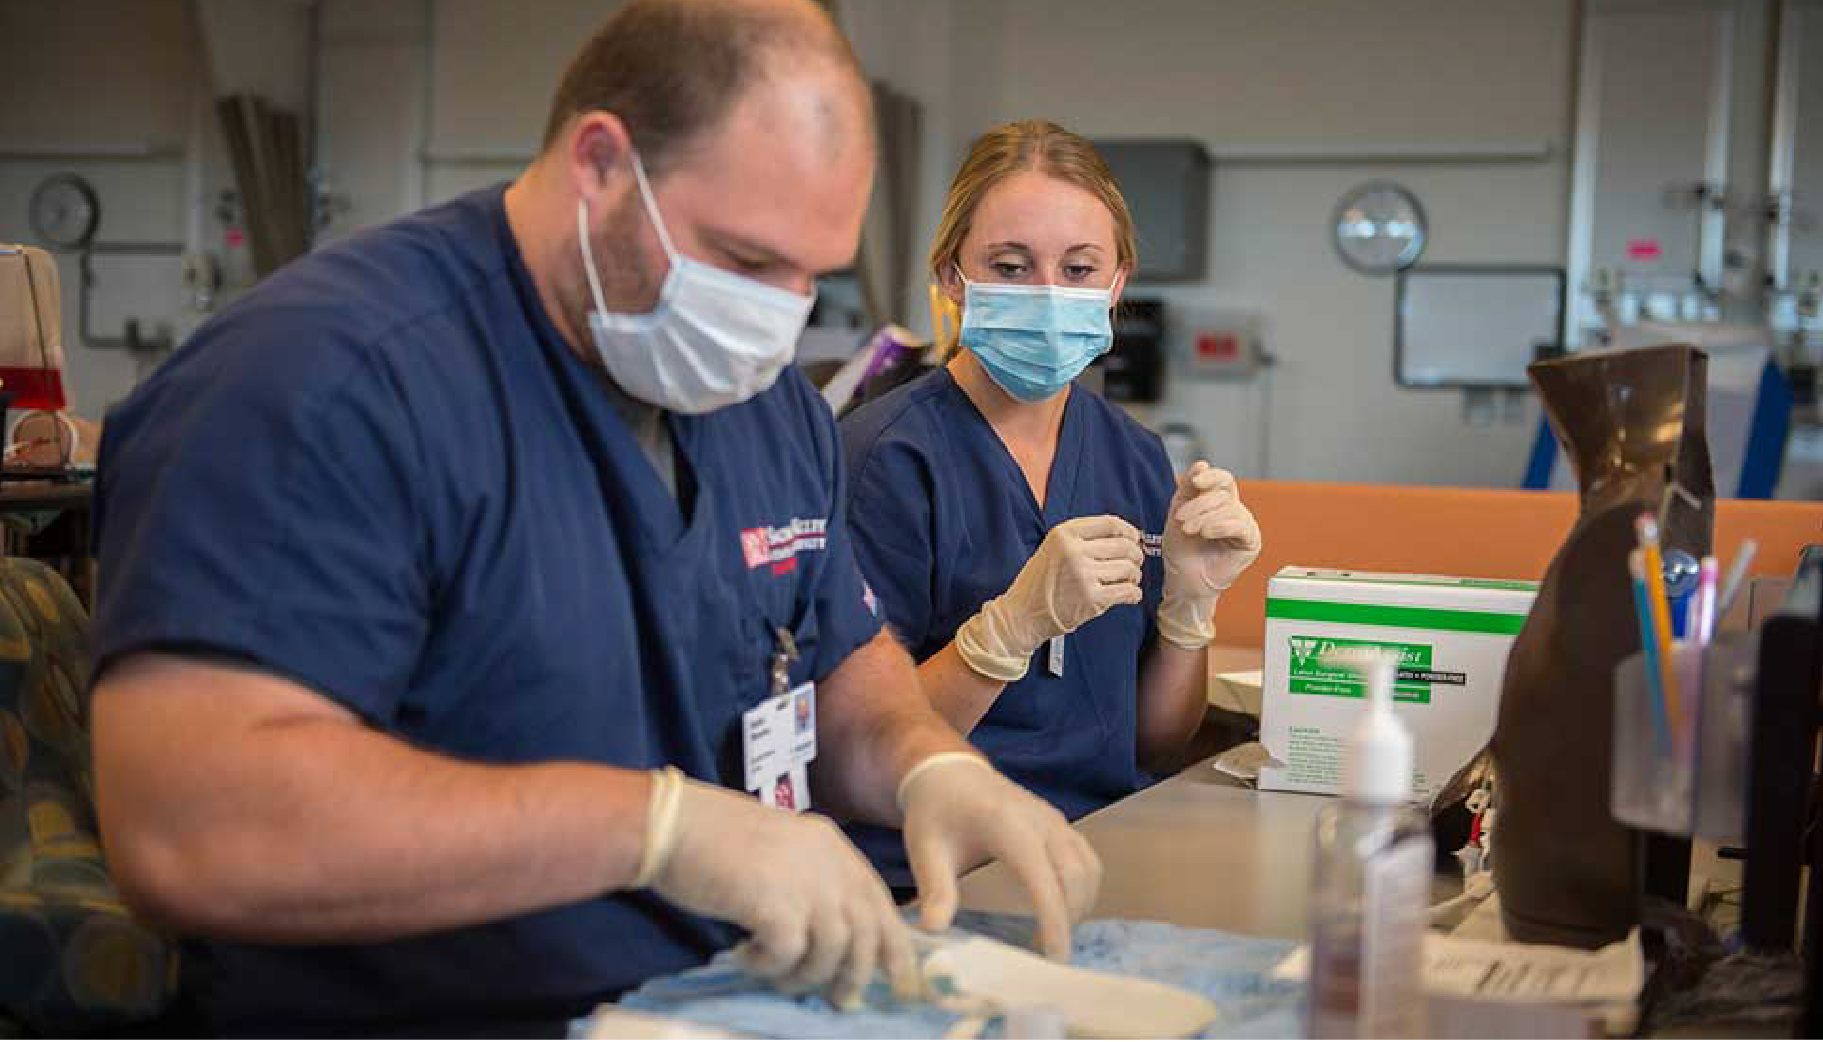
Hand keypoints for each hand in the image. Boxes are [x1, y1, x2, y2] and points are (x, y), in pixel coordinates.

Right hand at [639, 770, 917, 1004]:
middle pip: (864, 932)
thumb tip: (834, 939)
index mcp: (832, 846)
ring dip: (806, 975)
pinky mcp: (774, 905)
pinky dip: (768, 967)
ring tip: (777, 976)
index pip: (878, 902)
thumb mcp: (782, 850)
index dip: (893, 945)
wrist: (673, 824)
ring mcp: (804, 882)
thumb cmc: (716, 839)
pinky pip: (788, 956)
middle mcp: (827, 862)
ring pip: (830, 951)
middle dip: (857, 974)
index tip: (899, 979)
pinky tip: (745, 957)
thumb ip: (811, 882)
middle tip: (842, 1000)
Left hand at [899, 753, 1101, 959]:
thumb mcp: (925, 850)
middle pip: (1075, 875)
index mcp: (1006, 823)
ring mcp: (1053, 818)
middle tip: (1046, 953)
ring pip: (1088, 867)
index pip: (1043, 878)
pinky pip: (1086, 858)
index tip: (1054, 956)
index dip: (1054, 919)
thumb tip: (933, 930)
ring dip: (1080, 904)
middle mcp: (1039, 818)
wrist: (947, 772)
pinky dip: (1083, 888)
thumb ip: (934, 890)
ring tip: (1051, 933)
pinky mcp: (1058, 823)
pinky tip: (1061, 908)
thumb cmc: (935, 812)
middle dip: (1069, 918)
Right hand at [954, 515, 1143, 681]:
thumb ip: (1082, 539)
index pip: (1110, 524)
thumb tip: (1124, 538)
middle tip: (1134, 563)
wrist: (1021, 615)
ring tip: (1128, 581)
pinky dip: (1133, 594)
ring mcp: (1083, 575)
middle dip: (1135, 555)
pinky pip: (1127, 591)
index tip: (1135, 539)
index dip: (1129, 531)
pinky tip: (1129, 595)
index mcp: (1065, 533)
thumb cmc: (1038, 584)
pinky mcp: (1091, 599)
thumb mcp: (1053, 548)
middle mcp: (1074, 551)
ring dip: (1134, 576)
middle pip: (1124, 545)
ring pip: (1129, 568)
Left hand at [1158, 463, 1261, 648]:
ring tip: (1189, 530)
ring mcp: (1243, 525)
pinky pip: (1240, 526)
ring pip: (1229, 508)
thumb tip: (1202, 463)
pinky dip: (1221, 526)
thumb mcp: (1178, 512)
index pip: (1222, 479)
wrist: (1183, 579)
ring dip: (1205, 518)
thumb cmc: (1181, 549)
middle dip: (1198, 505)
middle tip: (1181, 520)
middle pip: (1222, 494)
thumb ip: (1188, 488)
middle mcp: (1233, 510)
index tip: (1195, 482)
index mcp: (1218, 500)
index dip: (1210, 476)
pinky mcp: (1250, 542)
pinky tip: (1207, 532)